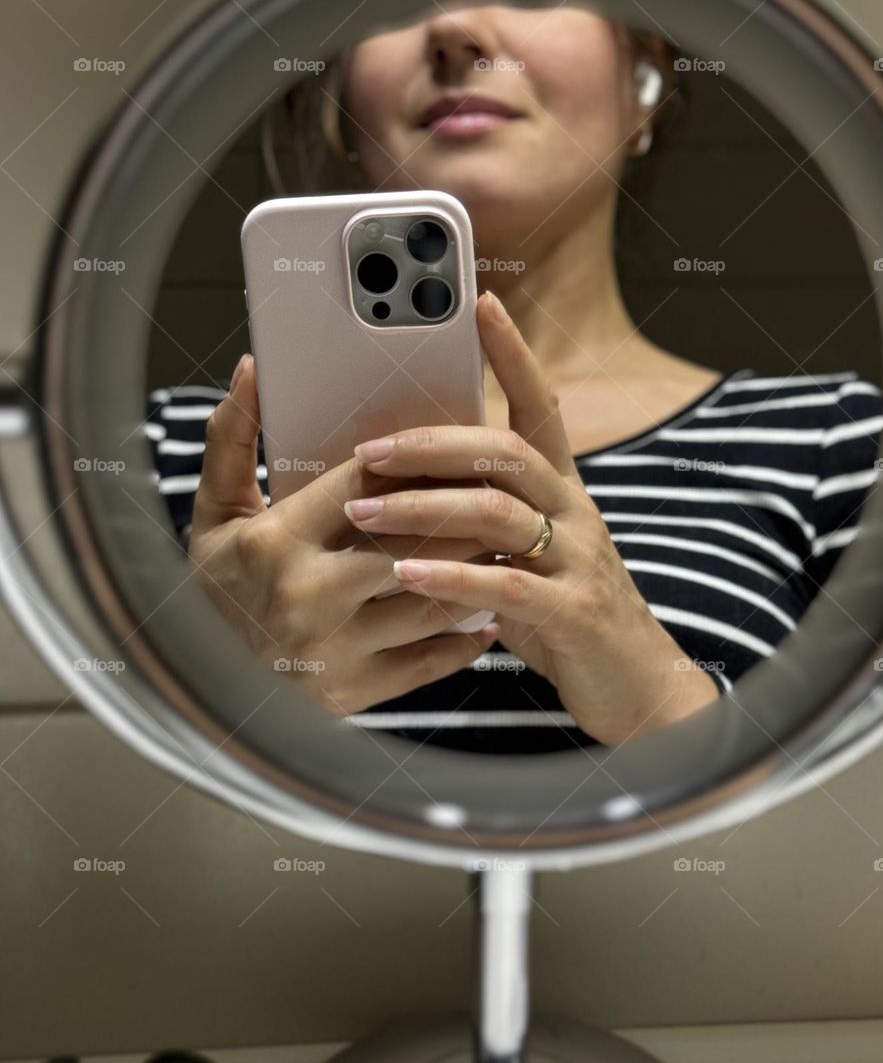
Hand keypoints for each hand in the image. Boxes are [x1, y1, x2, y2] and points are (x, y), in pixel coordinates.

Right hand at [186, 355, 498, 714]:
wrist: (199, 684)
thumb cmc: (214, 588)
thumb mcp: (212, 512)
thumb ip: (231, 439)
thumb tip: (252, 370)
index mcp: (277, 541)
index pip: (366, 486)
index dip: (414, 464)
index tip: (447, 451)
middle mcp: (309, 595)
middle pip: (414, 542)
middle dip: (461, 516)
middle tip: (498, 494)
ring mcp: (335, 649)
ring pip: (433, 600)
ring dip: (476, 572)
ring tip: (503, 547)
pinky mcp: (354, 693)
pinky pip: (430, 660)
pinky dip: (467, 638)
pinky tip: (486, 615)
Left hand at [344, 291, 718, 744]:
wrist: (635, 685)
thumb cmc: (564, 614)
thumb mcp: (527, 555)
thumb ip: (482, 521)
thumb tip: (407, 487)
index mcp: (562, 492)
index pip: (540, 407)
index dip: (514, 353)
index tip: (482, 302)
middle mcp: (575, 513)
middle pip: (507, 453)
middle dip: (433, 442)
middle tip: (368, 448)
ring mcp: (580, 561)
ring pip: (500, 512)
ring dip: (425, 506)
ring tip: (364, 510)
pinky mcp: (576, 612)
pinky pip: (510, 584)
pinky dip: (453, 575)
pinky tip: (406, 573)